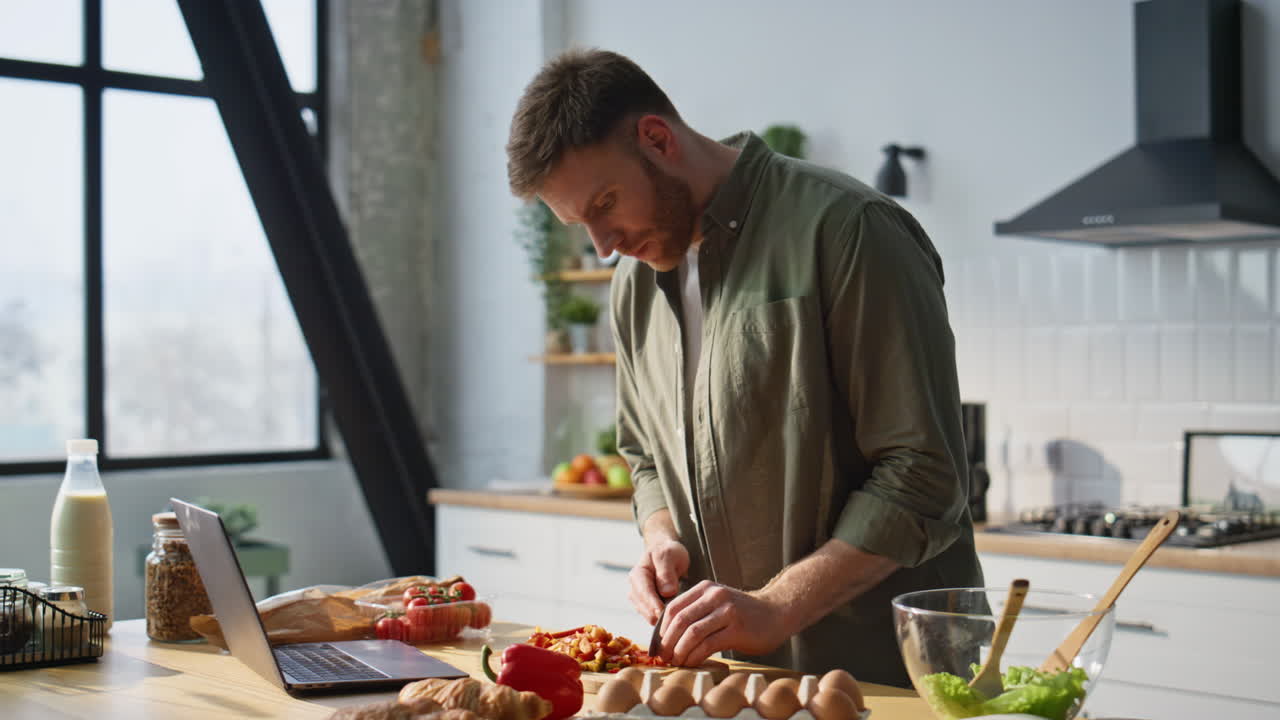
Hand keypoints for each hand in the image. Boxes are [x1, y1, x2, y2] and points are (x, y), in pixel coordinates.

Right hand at [628, 535, 688, 624]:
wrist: (668, 554)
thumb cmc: (669, 553)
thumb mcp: (669, 556)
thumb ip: (666, 572)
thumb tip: (666, 592)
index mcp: (638, 574)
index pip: (643, 592)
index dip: (652, 604)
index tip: (662, 613)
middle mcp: (635, 588)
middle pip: (643, 606)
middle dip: (655, 614)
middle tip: (670, 622)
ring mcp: (639, 598)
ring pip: (646, 614)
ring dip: (658, 619)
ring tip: (672, 623)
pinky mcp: (646, 606)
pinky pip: (652, 616)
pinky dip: (660, 620)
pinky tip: (671, 622)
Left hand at [656, 581, 790, 666]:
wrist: (777, 613)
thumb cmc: (743, 614)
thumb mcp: (717, 604)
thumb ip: (696, 612)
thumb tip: (667, 636)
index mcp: (705, 589)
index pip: (673, 608)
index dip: (661, 630)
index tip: (657, 647)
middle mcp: (714, 596)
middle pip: (679, 620)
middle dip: (667, 643)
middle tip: (663, 658)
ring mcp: (726, 611)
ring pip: (692, 633)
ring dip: (679, 652)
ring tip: (676, 662)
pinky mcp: (737, 629)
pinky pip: (708, 645)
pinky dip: (695, 657)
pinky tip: (692, 663)